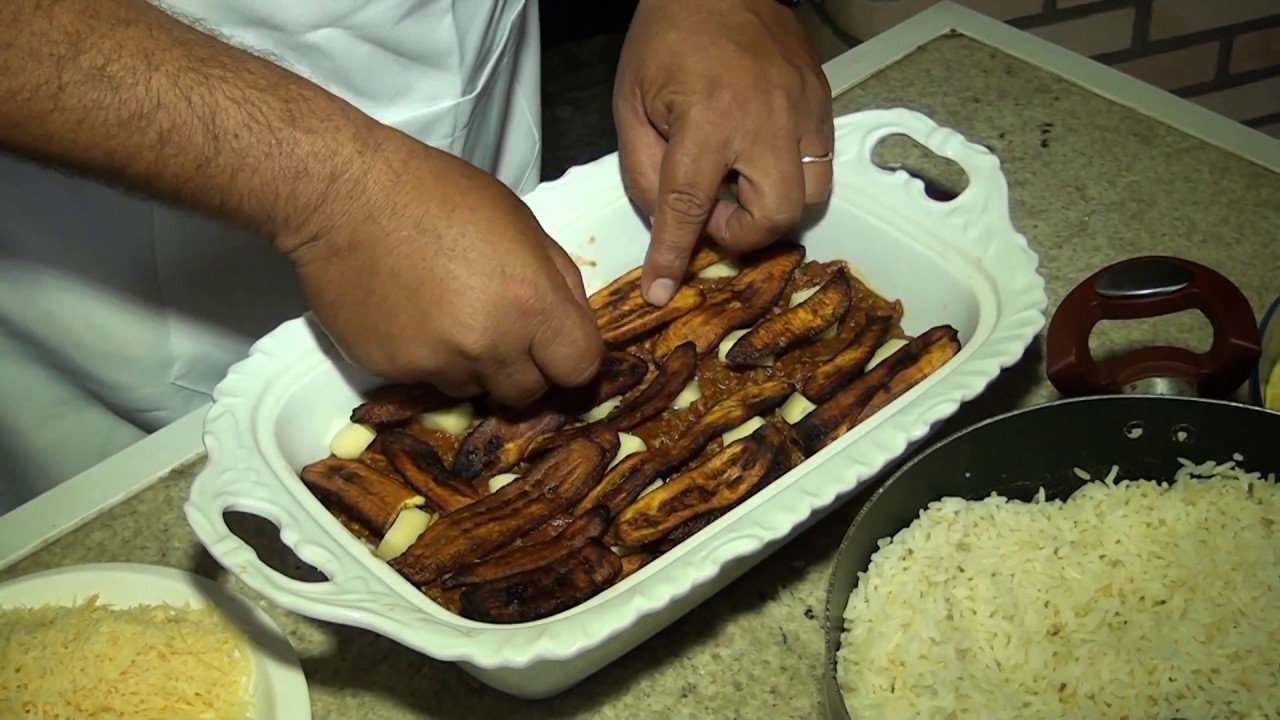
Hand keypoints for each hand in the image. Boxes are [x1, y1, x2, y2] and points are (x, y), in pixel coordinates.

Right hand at [281, 128, 602, 406]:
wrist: (344, 197)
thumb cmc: (438, 194)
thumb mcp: (520, 221)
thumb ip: (556, 277)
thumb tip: (571, 319)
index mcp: (531, 302)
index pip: (580, 367)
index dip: (572, 359)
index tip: (557, 348)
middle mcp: (490, 344)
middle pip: (529, 392)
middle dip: (525, 369)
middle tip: (502, 333)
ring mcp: (440, 363)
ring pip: (476, 390)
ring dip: (475, 366)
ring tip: (450, 318)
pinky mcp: (396, 371)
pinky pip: (429, 380)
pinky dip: (429, 359)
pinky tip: (413, 318)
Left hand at [614, 0, 833, 304]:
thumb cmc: (665, 38)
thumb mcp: (631, 105)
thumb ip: (643, 171)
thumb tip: (666, 224)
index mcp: (708, 118)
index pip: (690, 207)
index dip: (674, 256)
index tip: (663, 289)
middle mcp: (766, 118)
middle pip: (776, 214)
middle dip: (743, 231)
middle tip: (712, 209)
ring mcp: (803, 107)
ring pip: (811, 195)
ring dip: (771, 206)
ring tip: (738, 182)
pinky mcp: (821, 99)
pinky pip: (820, 160)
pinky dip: (790, 174)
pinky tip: (758, 154)